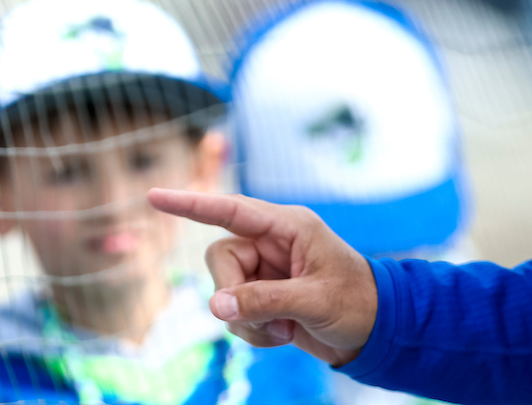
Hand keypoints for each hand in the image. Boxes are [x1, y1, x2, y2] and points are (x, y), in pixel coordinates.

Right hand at [147, 189, 377, 366]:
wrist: (378, 334)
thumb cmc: (358, 304)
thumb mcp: (314, 300)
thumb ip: (264, 300)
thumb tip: (217, 306)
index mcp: (287, 226)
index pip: (230, 209)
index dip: (190, 204)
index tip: (154, 196)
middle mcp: (271, 243)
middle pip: (220, 257)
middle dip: (233, 292)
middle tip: (264, 317)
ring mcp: (264, 270)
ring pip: (223, 290)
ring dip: (247, 319)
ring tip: (284, 329)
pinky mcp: (262, 296)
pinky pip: (234, 313)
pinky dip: (252, 331)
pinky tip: (283, 334)